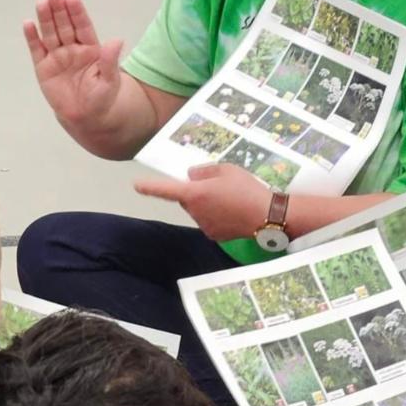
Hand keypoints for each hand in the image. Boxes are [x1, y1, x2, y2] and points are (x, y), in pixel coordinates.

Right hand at [24, 0, 123, 128]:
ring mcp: (57, 57)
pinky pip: (37, 50)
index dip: (77, 13)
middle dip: (59, 10)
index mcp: (91, 49)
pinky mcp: (43, 68)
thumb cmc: (101, 98)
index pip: (83, 26)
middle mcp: (73, 48)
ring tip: (41, 3)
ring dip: (45, 19)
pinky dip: (32, 37)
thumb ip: (110, 61)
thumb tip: (117, 40)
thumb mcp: (110, 81)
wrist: (86, 118)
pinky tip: (28, 24)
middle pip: (64, 25)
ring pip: (50, 34)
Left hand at [135, 162, 270, 241]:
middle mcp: (194, 212)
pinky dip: (216, 216)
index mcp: (194, 194)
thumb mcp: (226, 169)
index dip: (150, 187)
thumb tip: (191, 176)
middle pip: (187, 199)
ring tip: (231, 199)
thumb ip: (204, 171)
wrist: (267, 215)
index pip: (166, 190)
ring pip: (198, 211)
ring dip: (207, 204)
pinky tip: (233, 212)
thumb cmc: (247, 188)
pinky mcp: (214, 236)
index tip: (137, 185)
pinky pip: (209, 222)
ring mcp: (204, 226)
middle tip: (218, 185)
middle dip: (196, 192)